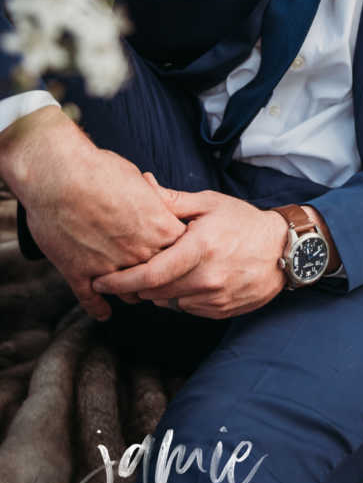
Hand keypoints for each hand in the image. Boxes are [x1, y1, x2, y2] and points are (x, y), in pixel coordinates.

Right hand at [0, 106, 186, 319]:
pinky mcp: (79, 272)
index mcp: (160, 228)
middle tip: (159, 281)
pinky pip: (92, 299)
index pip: (183, 253)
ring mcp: (109, 266)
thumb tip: (157, 203)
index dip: (181, 257)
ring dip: (131, 292)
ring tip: (132, 291)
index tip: (178, 257)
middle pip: (160, 278)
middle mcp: (139, 252)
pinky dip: (98, 308)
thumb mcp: (139, 181)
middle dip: (160, 280)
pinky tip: (102, 313)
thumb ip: (153, 201)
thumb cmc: (100, 169)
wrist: (59, 175)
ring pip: (128, 292)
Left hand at [92, 182, 288, 317]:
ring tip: (167, 269)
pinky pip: (186, 309)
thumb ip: (172, 201)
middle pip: (153, 292)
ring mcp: (214, 299)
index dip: (120, 281)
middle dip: (136, 284)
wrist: (284, 250)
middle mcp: (206, 278)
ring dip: (159, 290)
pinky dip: (180, 296)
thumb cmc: (244, 222)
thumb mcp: (210, 204)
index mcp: (200, 248)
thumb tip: (142, 184)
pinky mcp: (220, 311)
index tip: (100, 281)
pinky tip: (189, 279)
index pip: (149, 274)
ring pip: (168, 302)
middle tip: (130, 271)